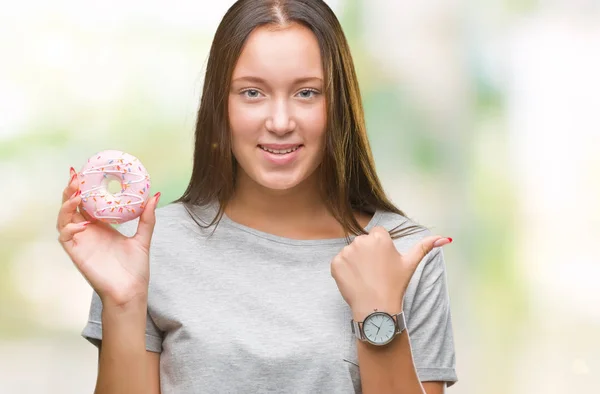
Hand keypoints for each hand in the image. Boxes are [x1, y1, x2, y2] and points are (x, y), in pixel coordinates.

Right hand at [57, 167, 160, 306]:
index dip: (82, 187)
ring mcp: (80, 242)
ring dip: (67, 205)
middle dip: (71, 190)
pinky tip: (83, 224)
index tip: (84, 171)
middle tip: (77, 177)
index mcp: (100, 225)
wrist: (130, 291)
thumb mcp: (143, 239)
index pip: (86, 202)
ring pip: (63, 218)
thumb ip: (147, 218)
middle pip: (71, 206)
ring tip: (77, 195)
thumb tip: (155, 195)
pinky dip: (69, 228)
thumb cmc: (135, 269)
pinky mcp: (76, 253)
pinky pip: (64, 237)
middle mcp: (87, 231)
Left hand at [330, 226, 451, 319]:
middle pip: (363, 242)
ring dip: (355, 262)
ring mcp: (346, 252)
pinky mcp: (335, 263)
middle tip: (375, 272)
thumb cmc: (395, 285)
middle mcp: (361, 240)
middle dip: (367, 254)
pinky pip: (339, 263)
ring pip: (351, 252)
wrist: (376, 308)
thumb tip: (445, 238)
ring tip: (366, 278)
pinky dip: (344, 271)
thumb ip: (425, 247)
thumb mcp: (410, 264)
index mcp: (379, 237)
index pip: (377, 234)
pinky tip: (355, 281)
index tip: (383, 262)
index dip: (380, 248)